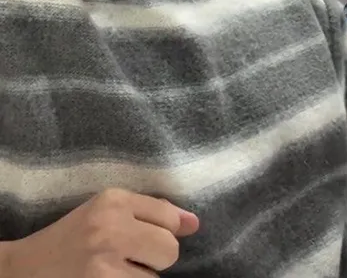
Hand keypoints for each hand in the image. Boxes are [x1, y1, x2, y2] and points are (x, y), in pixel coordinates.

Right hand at [2, 188, 198, 276]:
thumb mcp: (107, 209)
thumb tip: (194, 223)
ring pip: (156, 277)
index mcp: (114, 199)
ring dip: (144, 277)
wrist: (28, 268)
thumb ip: (151, 210)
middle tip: (134, 256)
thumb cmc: (74, 236)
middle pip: (169, 248)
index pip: (169, 216)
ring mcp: (105, 263)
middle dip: (158, 256)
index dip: (169, 230)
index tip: (154, 238)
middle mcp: (111, 227)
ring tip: (119, 269)